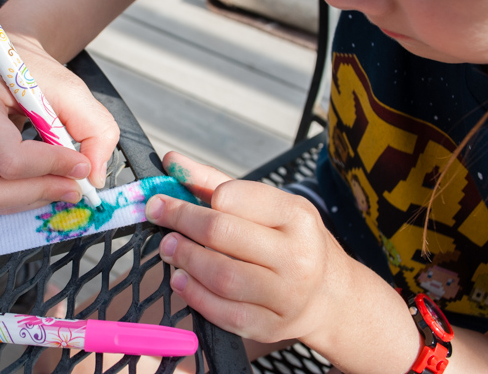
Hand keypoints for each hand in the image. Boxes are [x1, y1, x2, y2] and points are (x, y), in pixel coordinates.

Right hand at [0, 35, 118, 213]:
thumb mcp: (72, 89)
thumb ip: (95, 130)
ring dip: (34, 197)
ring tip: (62, 180)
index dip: (52, 167)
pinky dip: (24, 195)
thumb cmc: (32, 72)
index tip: (82, 164)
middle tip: (75, 186)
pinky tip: (44, 178)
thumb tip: (93, 177)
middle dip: (41, 192)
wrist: (3, 62)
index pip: (10, 157)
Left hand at [145, 152, 352, 343]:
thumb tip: (171, 161)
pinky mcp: (271, 326)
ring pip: (222, 276)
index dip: (195, 197)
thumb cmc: (289, 240)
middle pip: (222, 235)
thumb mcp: (265, 205)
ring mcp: (287, 295)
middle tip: (158, 217)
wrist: (329, 294)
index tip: (168, 198)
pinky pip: (225, 313)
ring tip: (168, 249)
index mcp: (297, 216)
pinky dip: (195, 295)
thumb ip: (213, 181)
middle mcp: (298, 255)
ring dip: (185, 260)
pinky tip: (180, 281)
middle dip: (181, 223)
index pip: (232, 198)